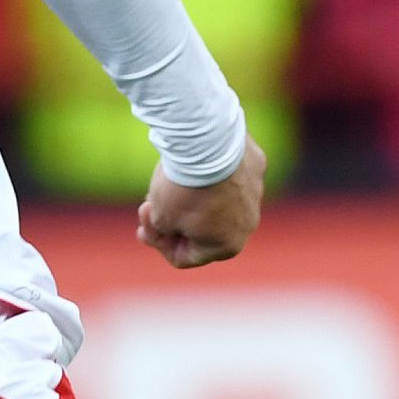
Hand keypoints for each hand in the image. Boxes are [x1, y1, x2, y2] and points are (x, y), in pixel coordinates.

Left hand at [138, 138, 264, 267]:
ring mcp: (256, 192)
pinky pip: (228, 174)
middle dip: (173, 220)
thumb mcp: (161, 219)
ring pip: (217, 201)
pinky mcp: (256, 164)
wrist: (207, 141)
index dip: (158, 242)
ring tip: (166, 181)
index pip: (184, 257)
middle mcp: (248, 224)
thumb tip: (171, 226)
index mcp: (227, 246)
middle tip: (148, 204)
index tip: (142, 226)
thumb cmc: (182, 188)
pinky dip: (209, 171)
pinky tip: (189, 159)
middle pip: (203, 229)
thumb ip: (166, 230)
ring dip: (190, 196)